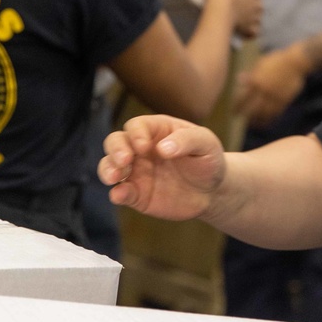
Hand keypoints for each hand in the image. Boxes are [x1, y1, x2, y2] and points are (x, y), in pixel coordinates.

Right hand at [98, 115, 225, 220]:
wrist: (213, 191)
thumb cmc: (208, 160)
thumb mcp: (206, 143)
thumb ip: (187, 140)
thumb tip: (162, 148)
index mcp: (156, 130)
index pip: (137, 126)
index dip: (136, 134)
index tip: (144, 146)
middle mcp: (140, 149)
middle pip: (115, 142)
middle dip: (115, 149)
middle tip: (124, 160)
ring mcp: (136, 172)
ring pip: (110, 166)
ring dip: (108, 170)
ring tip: (115, 177)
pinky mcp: (137, 194)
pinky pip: (121, 192)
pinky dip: (117, 194)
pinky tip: (120, 195)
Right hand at [204, 0, 262, 37]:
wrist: (219, 14)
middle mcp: (257, 5)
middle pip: (258, 3)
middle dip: (252, 3)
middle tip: (242, 3)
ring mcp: (253, 19)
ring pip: (256, 18)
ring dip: (251, 18)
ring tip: (241, 18)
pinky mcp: (248, 30)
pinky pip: (252, 32)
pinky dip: (248, 32)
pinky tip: (243, 32)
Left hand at [234, 46, 308, 126]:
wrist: (296, 63)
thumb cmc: (277, 60)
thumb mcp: (261, 63)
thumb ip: (251, 74)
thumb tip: (239, 79)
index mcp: (256, 81)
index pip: (243, 97)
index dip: (237, 106)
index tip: (233, 111)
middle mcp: (264, 91)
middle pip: (252, 108)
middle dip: (245, 115)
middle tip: (240, 119)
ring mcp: (275, 97)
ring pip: (263, 113)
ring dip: (256, 120)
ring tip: (251, 123)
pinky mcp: (284, 101)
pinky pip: (275, 114)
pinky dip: (269, 120)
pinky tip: (264, 122)